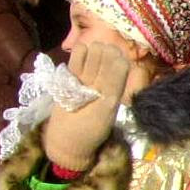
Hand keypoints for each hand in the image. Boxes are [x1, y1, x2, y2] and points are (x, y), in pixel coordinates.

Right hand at [44, 40, 131, 172]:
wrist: (67, 140)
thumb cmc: (90, 129)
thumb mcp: (107, 108)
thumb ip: (114, 84)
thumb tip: (121, 59)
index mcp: (117, 88)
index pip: (120, 61)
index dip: (114, 59)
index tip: (106, 72)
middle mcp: (104, 79)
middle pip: (105, 52)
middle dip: (100, 58)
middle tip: (93, 77)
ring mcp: (88, 75)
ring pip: (93, 49)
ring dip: (89, 57)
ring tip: (83, 75)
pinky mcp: (72, 74)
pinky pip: (78, 52)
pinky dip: (78, 54)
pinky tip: (76, 67)